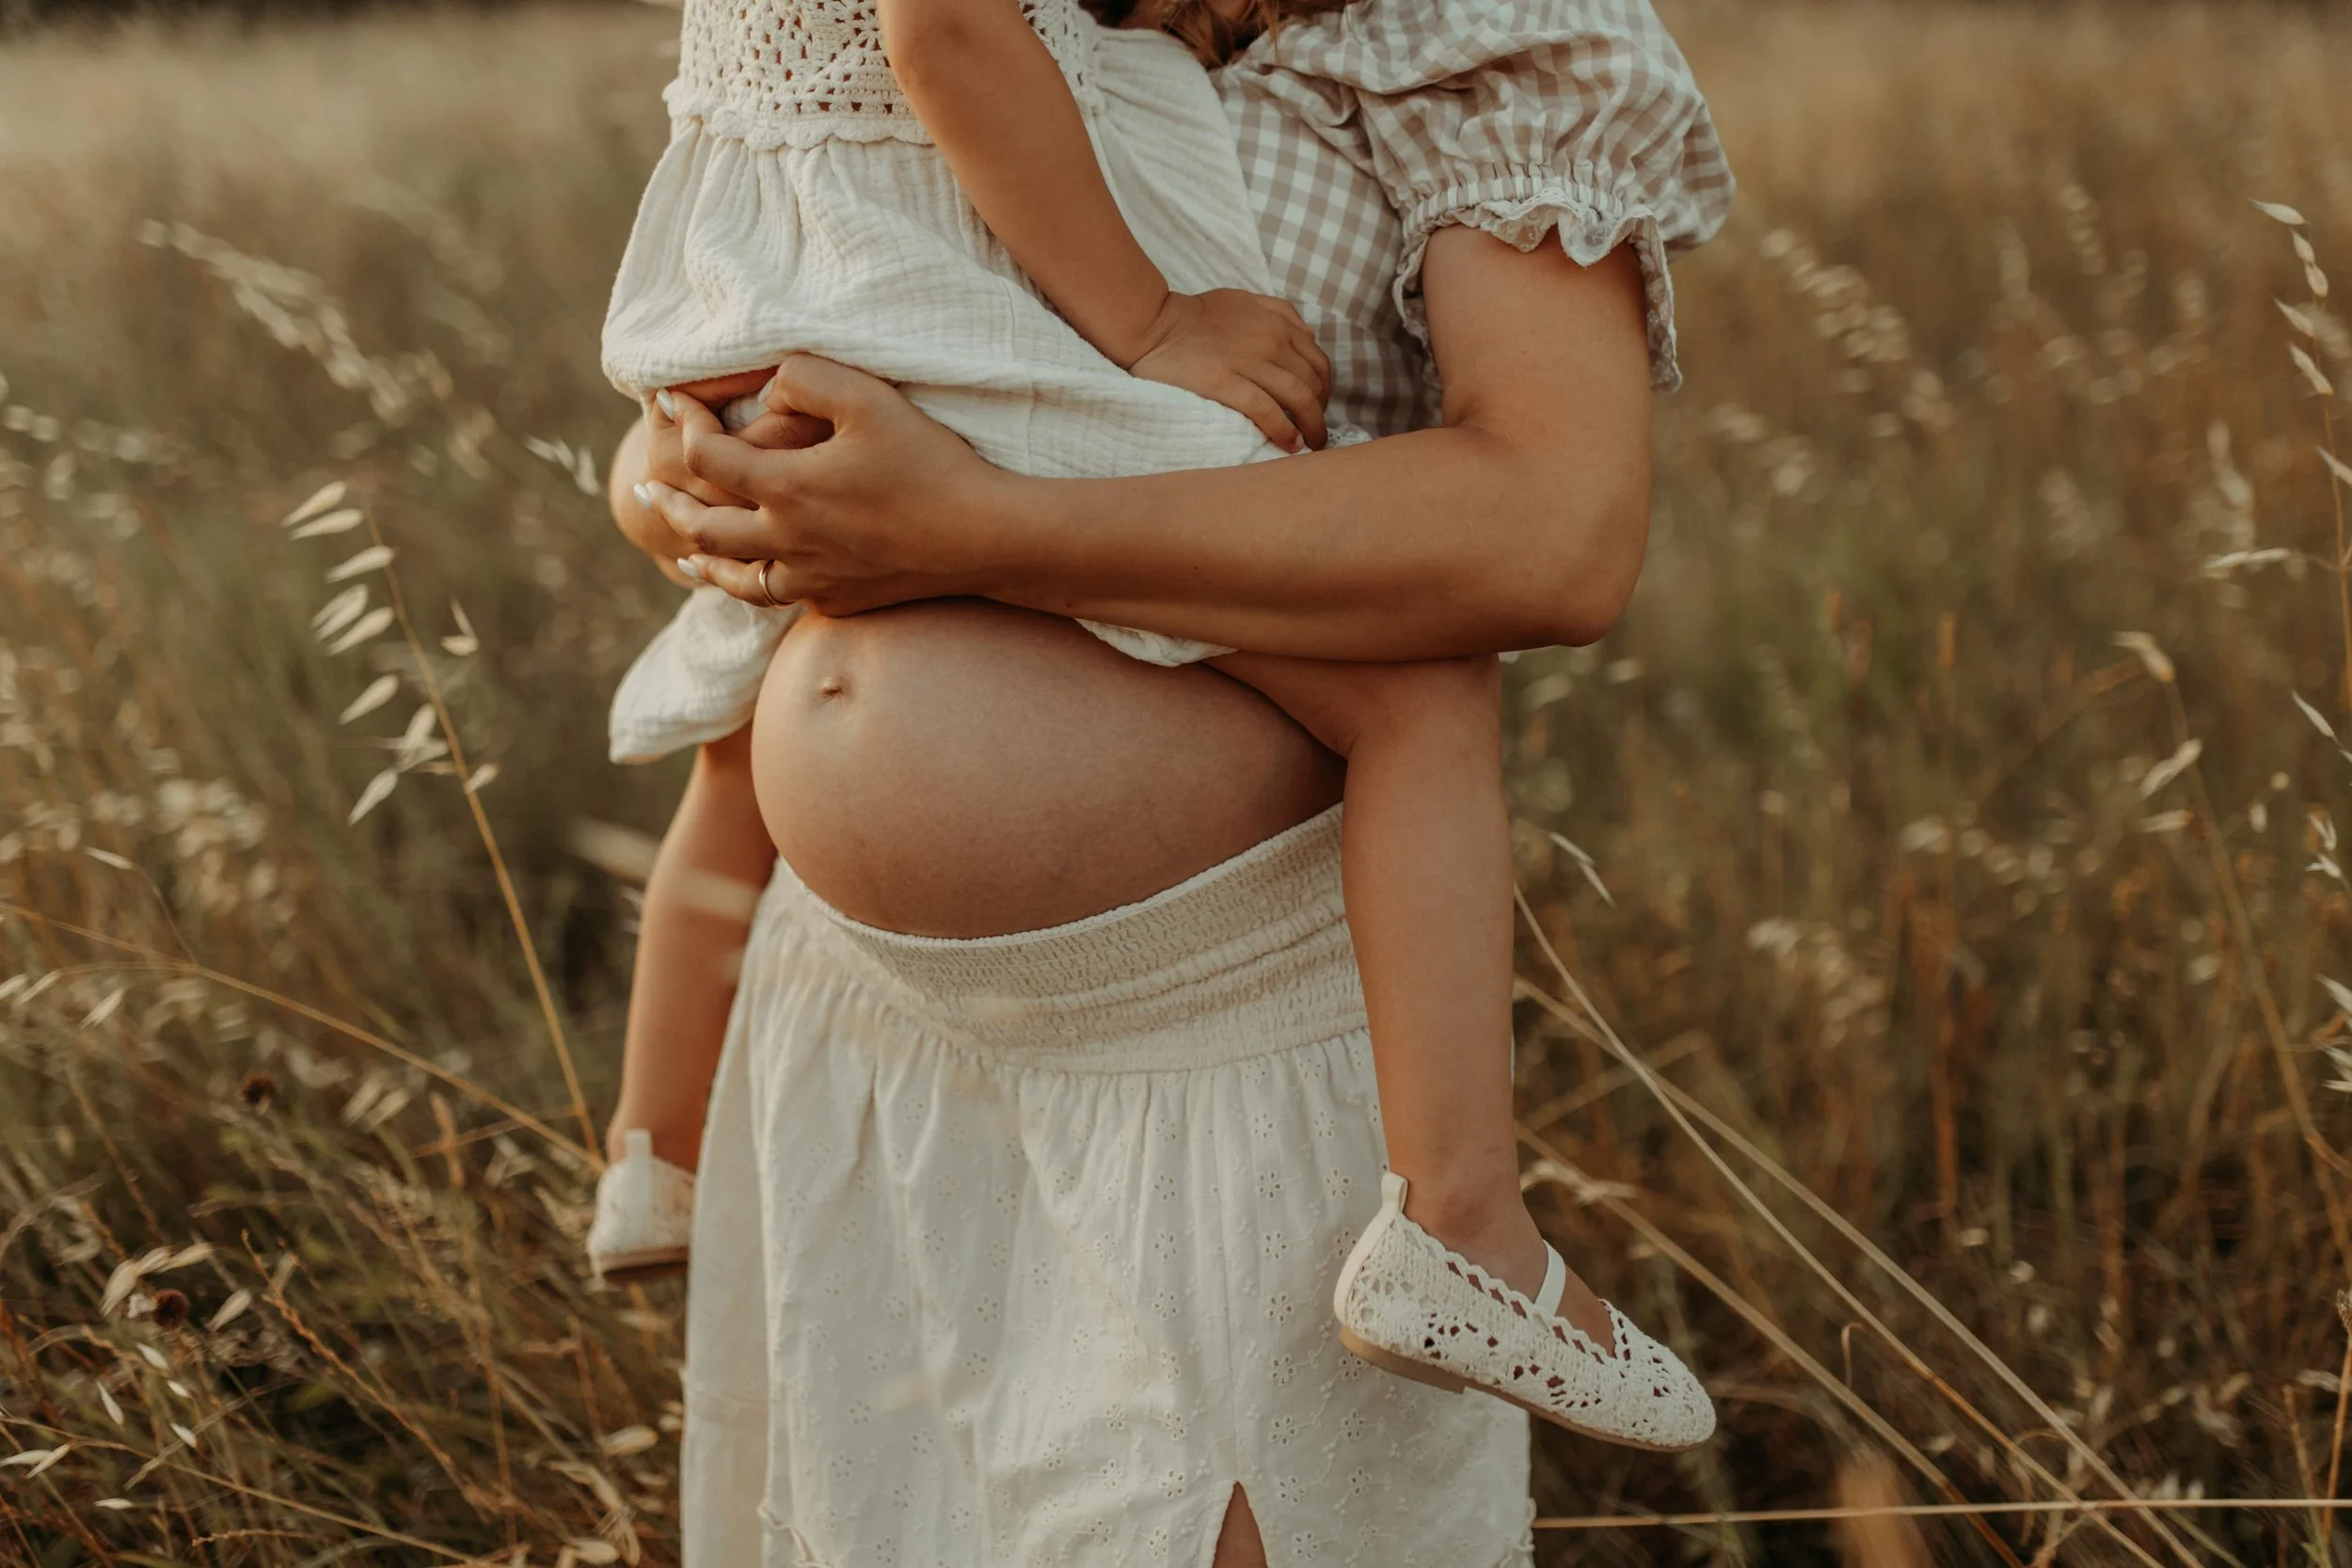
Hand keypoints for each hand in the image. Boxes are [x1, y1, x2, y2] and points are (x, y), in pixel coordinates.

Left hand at [642, 354, 1012, 615]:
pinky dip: (754, 584)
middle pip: (703, 529)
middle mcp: (787, 542)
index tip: (672, 403)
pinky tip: (756, 578)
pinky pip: (781, 596)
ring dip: (702, 560)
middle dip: (670, 503)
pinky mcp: (840, 602)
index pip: (706, 458)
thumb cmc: (931, 462)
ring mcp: (812, 580)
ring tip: (684, 553)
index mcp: (786, 489)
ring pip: (735, 579)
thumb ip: (804, 377)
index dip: (683, 425)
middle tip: (648, 487)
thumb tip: (764, 393)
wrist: (984, 539)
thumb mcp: (869, 397)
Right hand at [1128, 289, 1329, 452]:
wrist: (1155, 324)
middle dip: (1320, 412)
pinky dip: (1284, 431)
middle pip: (1313, 383)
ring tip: (1310, 445)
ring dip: (1311, 427)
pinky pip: (1267, 411)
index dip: (1324, 390)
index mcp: (1277, 322)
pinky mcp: (1225, 383)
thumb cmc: (1196, 316)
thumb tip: (1306, 338)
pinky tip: (1290, 444)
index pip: (1318, 361)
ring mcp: (1249, 362)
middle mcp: (1270, 340)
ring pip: (1298, 398)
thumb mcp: (1245, 300)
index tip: (1318, 408)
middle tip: (1315, 432)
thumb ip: (1278, 314)